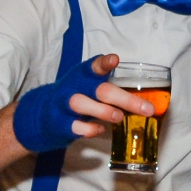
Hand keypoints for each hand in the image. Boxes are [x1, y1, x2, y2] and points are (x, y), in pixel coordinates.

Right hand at [13, 54, 154, 151]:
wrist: (43, 114)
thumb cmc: (78, 97)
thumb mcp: (92, 88)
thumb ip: (113, 92)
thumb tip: (146, 104)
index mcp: (85, 75)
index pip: (94, 66)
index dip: (104, 63)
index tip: (114, 60)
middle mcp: (75, 87)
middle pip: (100, 90)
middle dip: (124, 99)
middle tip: (146, 108)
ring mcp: (64, 105)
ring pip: (82, 104)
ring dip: (103, 111)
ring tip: (119, 117)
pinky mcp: (59, 123)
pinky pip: (74, 126)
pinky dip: (88, 129)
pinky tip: (99, 130)